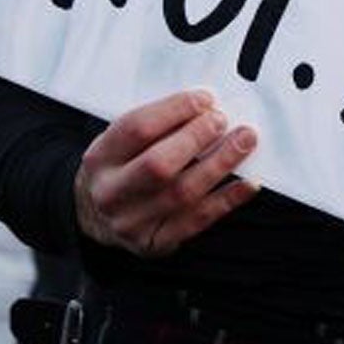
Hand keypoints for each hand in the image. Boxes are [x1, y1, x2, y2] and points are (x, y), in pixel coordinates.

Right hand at [74, 90, 259, 257]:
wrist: (96, 217)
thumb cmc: (119, 169)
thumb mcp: (120, 143)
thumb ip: (155, 126)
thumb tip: (204, 107)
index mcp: (100, 158)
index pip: (137, 128)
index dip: (175, 110)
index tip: (205, 99)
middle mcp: (111, 193)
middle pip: (159, 164)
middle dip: (197, 138)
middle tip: (223, 120)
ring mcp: (132, 223)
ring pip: (183, 193)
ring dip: (220, 164)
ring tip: (244, 142)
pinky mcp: (156, 243)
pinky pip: (198, 220)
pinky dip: (227, 199)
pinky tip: (247, 183)